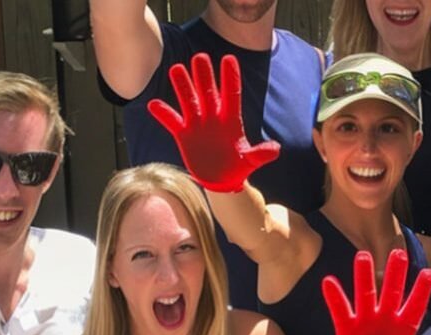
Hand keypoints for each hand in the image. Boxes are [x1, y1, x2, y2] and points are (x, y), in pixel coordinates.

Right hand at [148, 53, 279, 192]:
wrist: (222, 181)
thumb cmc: (238, 167)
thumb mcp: (250, 162)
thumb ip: (260, 154)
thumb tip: (276, 149)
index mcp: (231, 121)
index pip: (231, 95)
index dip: (230, 78)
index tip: (229, 58)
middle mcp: (213, 118)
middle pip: (208, 92)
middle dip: (204, 75)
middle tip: (200, 56)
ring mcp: (198, 124)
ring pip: (189, 100)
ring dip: (182, 86)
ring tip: (176, 68)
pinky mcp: (184, 135)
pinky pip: (172, 121)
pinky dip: (163, 114)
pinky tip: (154, 104)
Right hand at [322, 250, 430, 334]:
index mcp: (405, 328)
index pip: (415, 305)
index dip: (422, 291)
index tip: (429, 272)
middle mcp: (386, 319)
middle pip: (391, 292)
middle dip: (395, 274)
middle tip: (398, 252)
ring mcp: (366, 322)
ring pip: (366, 294)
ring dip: (364, 276)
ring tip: (362, 256)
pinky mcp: (347, 330)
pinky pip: (341, 311)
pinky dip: (335, 298)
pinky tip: (329, 282)